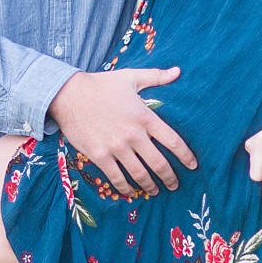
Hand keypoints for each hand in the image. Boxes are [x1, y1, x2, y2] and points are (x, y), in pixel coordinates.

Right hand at [48, 67, 194, 197]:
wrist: (69, 94)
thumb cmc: (101, 85)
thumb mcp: (131, 77)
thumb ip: (156, 76)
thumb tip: (177, 71)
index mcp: (144, 117)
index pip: (173, 141)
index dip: (185, 156)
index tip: (192, 165)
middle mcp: (133, 135)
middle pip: (159, 163)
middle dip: (170, 177)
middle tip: (175, 185)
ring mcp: (116, 147)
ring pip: (140, 174)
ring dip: (150, 186)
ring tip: (156, 191)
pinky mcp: (99, 155)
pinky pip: (116, 177)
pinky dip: (125, 188)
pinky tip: (130, 191)